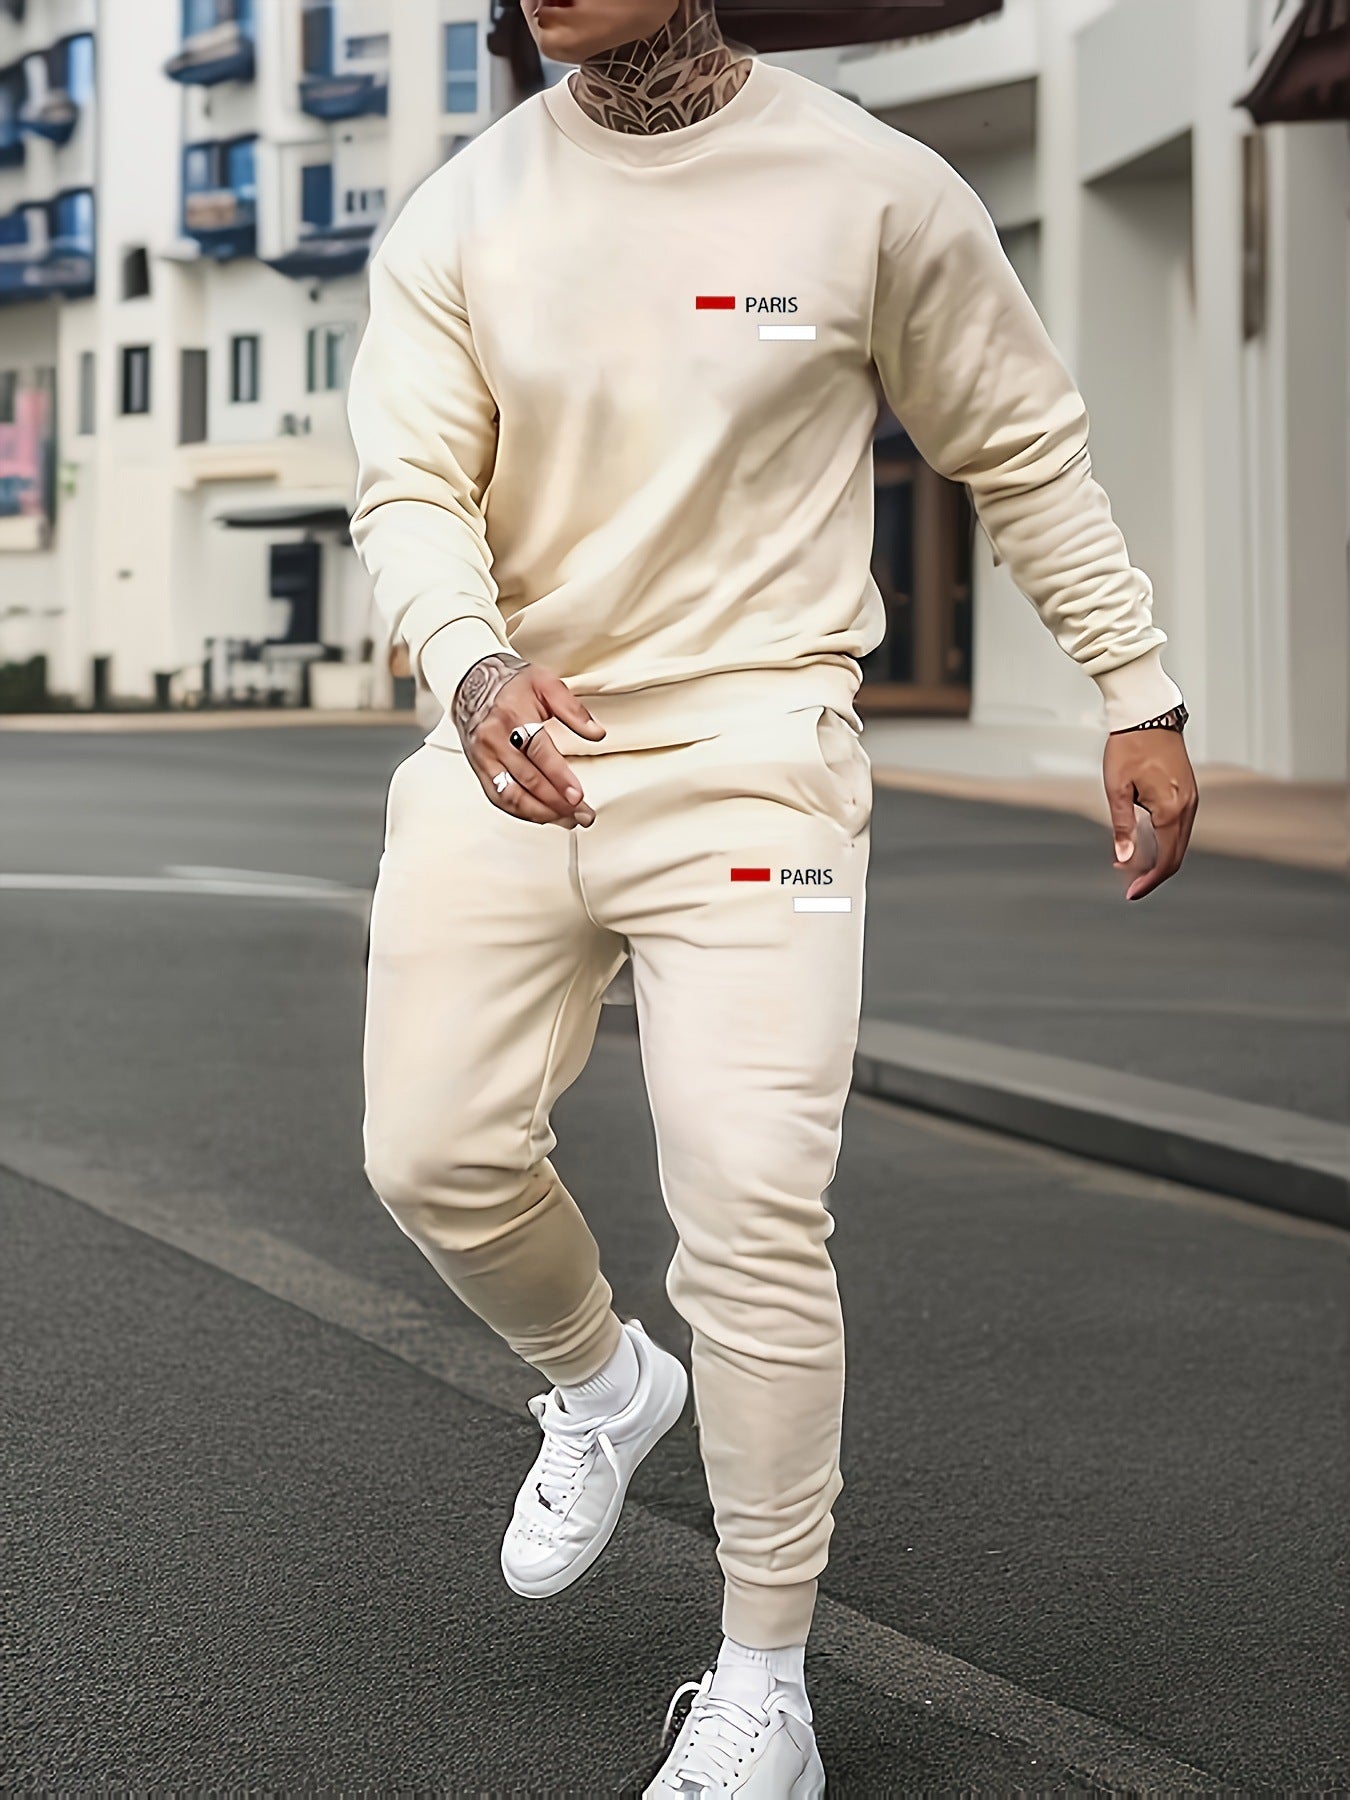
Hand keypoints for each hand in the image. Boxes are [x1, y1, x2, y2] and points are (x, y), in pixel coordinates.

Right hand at [452, 652, 605, 827]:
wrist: (473, 684)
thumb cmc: (512, 685)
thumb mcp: (546, 683)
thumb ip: (572, 708)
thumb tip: (595, 733)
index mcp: (512, 716)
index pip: (538, 753)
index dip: (559, 777)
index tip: (577, 796)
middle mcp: (494, 740)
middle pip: (528, 780)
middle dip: (558, 803)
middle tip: (583, 815)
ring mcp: (484, 757)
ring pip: (512, 796)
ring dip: (542, 813)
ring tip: (568, 820)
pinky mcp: (480, 769)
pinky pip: (499, 798)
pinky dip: (523, 812)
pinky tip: (543, 816)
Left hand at [1103, 727, 1198, 900]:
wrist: (1148, 715)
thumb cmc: (1129, 747)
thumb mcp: (1117, 788)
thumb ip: (1122, 826)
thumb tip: (1123, 859)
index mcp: (1172, 810)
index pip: (1166, 860)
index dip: (1149, 881)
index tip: (1131, 893)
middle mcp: (1188, 807)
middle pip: (1176, 855)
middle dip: (1153, 873)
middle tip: (1128, 885)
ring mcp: (1191, 799)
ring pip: (1179, 841)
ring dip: (1158, 857)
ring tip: (1130, 864)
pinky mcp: (1188, 792)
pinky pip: (1179, 826)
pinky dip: (1163, 840)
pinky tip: (1143, 842)